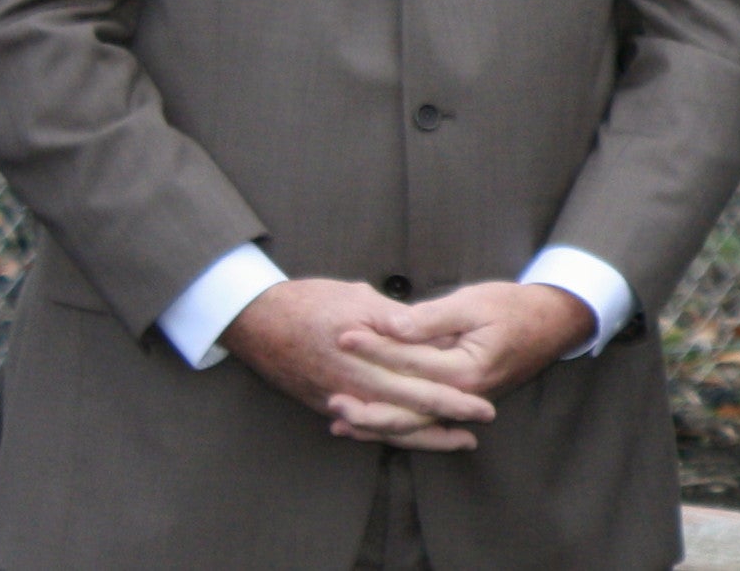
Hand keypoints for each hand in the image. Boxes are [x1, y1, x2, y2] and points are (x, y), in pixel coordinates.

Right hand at [221, 279, 497, 451]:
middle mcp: (352, 388)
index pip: (419, 388)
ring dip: (423, 435)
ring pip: (388, 427)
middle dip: (447, 421)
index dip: (453, 399)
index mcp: (365, 362)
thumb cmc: (310, 302)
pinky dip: (391, 432)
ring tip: (457, 439)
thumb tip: (431, 334)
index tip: (484, 404)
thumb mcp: (359, 300)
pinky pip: (365, 425)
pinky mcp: (325, 403)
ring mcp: (337, 400)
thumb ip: (397, 320)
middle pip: (408, 414)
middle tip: (483, 420)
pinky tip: (408, 434)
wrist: (256, 320)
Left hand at [332, 280, 595, 442]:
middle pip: (405, 407)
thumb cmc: (514, 308)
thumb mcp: (475, 302)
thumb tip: (391, 324)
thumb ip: (430, 318)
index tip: (342, 335)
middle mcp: (463, 396)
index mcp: (466, 369)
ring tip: (337, 419)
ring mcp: (462, 404)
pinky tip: (365, 425)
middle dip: (365, 401)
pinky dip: (393, 425)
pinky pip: (422, 421)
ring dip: (374, 423)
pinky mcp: (459, 403)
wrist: (553, 323)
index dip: (374, 347)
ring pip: (411, 423)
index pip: (409, 361)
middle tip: (329, 394)